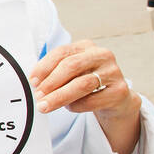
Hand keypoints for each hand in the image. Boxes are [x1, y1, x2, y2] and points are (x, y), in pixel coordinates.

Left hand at [29, 39, 141, 153]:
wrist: (115, 98)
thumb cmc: (85, 82)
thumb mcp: (70, 73)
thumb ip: (54, 73)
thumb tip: (34, 83)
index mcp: (86, 46)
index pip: (62, 52)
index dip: (45, 66)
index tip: (32, 81)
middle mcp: (102, 55)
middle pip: (72, 66)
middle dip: (51, 82)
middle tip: (38, 95)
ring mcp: (114, 72)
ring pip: (82, 84)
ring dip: (60, 96)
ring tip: (45, 106)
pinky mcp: (120, 90)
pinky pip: (93, 100)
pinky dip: (77, 106)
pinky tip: (69, 107)